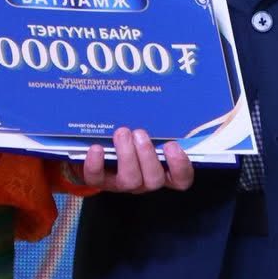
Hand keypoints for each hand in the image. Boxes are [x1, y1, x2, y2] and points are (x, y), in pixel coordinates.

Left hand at [72, 128, 194, 192]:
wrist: (99, 146)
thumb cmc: (131, 135)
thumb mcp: (145, 130)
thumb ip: (155, 123)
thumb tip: (159, 96)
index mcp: (162, 168)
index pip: (181, 178)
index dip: (180, 166)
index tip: (172, 145)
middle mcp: (145, 179)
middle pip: (154, 180)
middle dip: (148, 155)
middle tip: (140, 133)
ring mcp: (123, 183)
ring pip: (130, 181)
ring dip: (126, 155)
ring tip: (122, 133)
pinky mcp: (100, 181)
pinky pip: (97, 179)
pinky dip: (96, 164)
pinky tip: (96, 148)